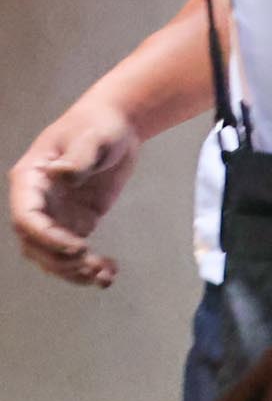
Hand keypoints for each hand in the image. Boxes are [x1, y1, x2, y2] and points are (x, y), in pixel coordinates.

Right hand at [12, 101, 142, 286]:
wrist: (116, 128)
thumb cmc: (99, 126)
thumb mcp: (93, 137)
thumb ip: (78, 157)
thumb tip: (60, 174)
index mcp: (30, 179)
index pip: (26, 217)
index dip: (45, 237)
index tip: (77, 247)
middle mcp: (37, 201)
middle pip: (34, 244)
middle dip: (59, 260)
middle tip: (91, 264)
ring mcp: (55, 214)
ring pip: (50, 254)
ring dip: (72, 271)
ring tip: (102, 275)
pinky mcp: (76, 222)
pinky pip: (74, 252)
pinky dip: (89, 266)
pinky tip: (109, 273)